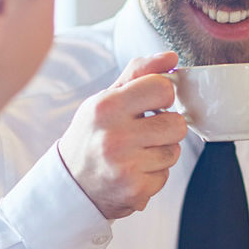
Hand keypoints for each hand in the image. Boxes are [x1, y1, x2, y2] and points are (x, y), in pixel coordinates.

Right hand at [58, 52, 187, 218]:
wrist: (71, 183)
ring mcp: (125, 167)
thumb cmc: (93, 134)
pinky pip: (166, 175)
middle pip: (177, 124)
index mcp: (107, 106)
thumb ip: (139, 73)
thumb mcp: (107, 99)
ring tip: (135, 153)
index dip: (162, 96)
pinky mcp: (136, 190)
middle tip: (144, 132)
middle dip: (166, 127)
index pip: (163, 88)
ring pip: (174, 151)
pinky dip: (153, 174)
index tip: (151, 104)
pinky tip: (133, 171)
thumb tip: (170, 57)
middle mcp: (115, 137)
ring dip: (160, 152)